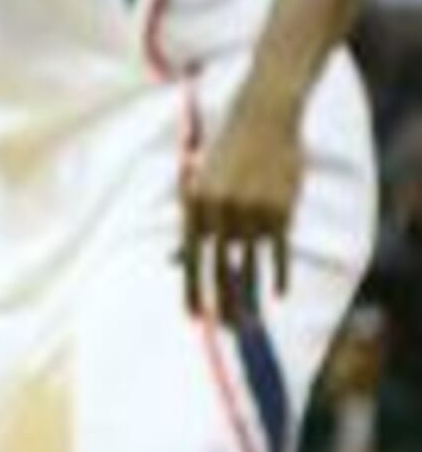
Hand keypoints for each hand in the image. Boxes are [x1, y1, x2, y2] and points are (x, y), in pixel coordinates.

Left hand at [182, 91, 303, 327]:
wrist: (261, 120)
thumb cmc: (225, 155)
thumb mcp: (199, 184)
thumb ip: (189, 224)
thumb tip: (172, 259)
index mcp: (195, 205)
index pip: (190, 258)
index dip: (191, 290)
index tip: (193, 317)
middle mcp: (221, 212)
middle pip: (220, 268)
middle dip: (221, 302)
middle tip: (224, 330)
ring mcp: (252, 212)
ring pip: (250, 265)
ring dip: (250, 296)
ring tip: (251, 322)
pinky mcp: (280, 211)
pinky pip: (278, 252)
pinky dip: (278, 275)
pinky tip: (278, 295)